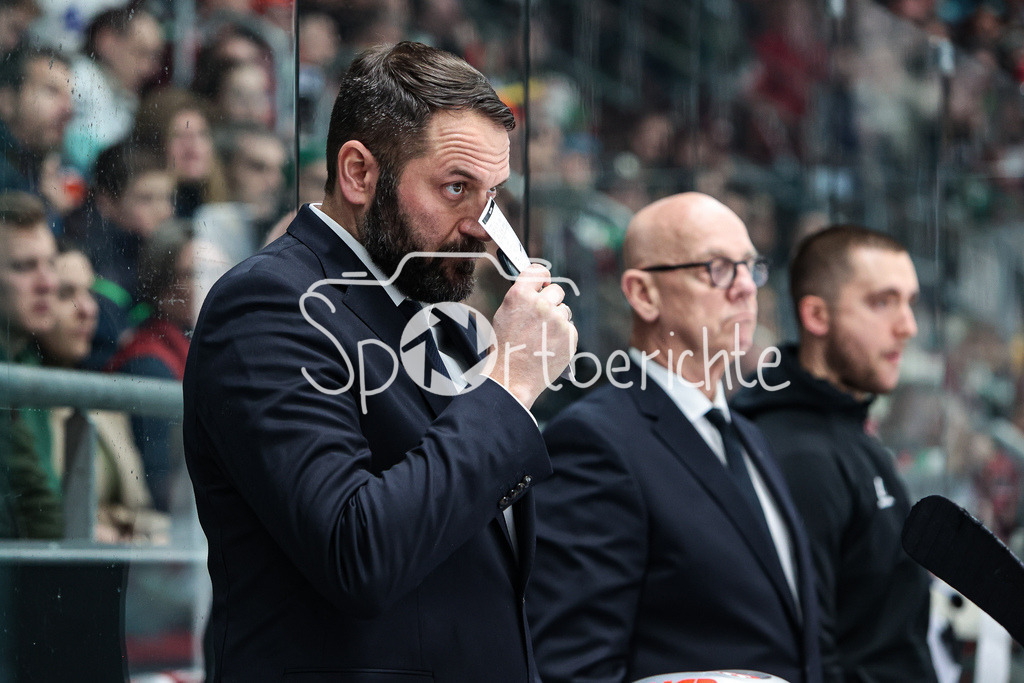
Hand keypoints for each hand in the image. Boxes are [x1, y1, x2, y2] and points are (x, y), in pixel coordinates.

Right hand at [485, 264, 576, 407]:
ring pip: (565, 311)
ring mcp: (557, 320)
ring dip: (558, 320)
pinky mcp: (570, 335)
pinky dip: (563, 336)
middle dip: (551, 301)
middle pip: (557, 291)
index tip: (544, 282)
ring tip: (542, 337)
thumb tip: (538, 288)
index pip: (538, 271)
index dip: (542, 277)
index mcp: (520, 295)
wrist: (511, 378)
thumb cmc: (504, 349)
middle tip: (542, 317)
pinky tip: (549, 347)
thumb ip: (522, 299)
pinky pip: (570, 328)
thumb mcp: (504, 315)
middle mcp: (541, 304)